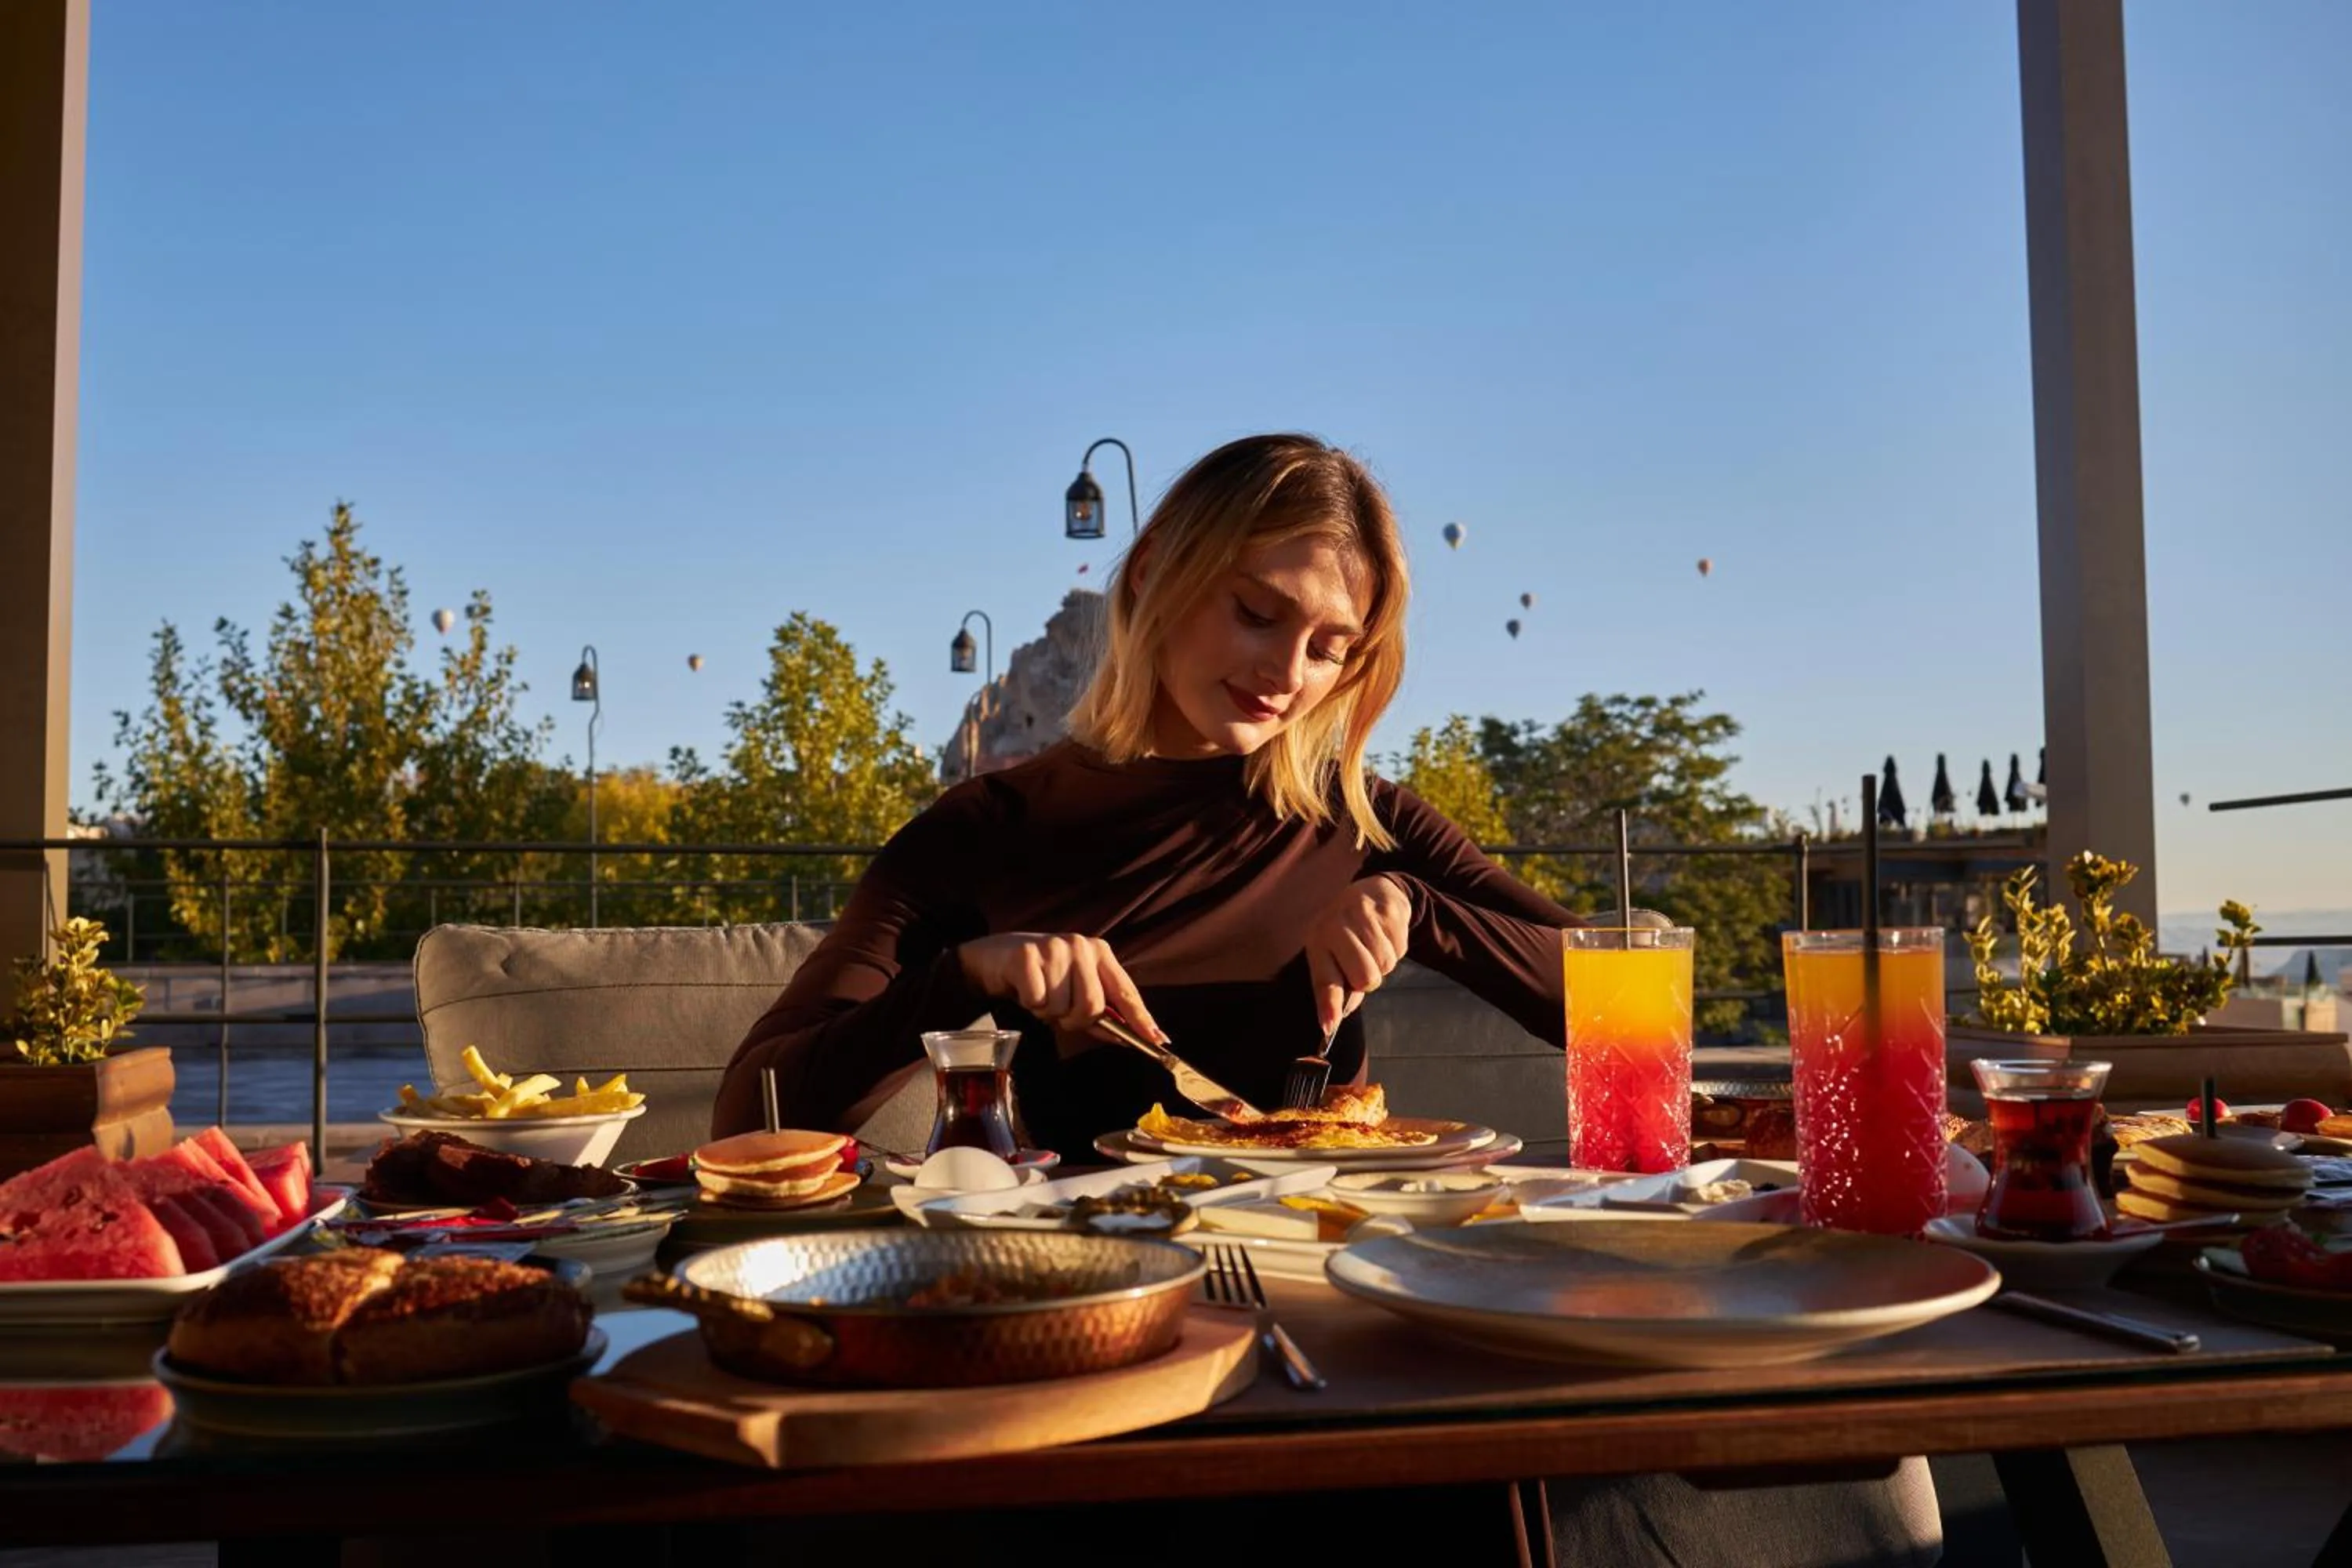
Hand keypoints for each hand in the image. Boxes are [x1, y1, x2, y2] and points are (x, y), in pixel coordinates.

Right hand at [956, 933, 1163, 1041]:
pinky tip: (1025, 990)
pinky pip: (1037, 1000)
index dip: (1141, 1018)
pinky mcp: (1027, 955)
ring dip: (1048, 1012)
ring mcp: (1054, 948)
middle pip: (1093, 1006)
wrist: (994, 956)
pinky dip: (1030, 1004)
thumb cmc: (1042, 977)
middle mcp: (1081, 946)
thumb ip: (1103, 1014)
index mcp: (1100, 952)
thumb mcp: (1075, 991)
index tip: (1158, 1040)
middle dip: (1075, 1019)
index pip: (1126, 991)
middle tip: (1059, 1011)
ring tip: (1040, 995)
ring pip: (1062, 1007)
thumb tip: (1132, 1038)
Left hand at [1303, 875, 1411, 1034]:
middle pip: (1364, 977)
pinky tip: (1386, 934)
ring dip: (1384, 963)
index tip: (1329, 1026)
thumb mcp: (1333, 954)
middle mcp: (1335, 926)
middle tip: (1365, 966)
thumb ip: (1337, 987)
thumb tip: (1339, 1017)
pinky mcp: (1388, 909)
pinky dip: (1397, 947)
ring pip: (1385, 965)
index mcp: (1317, 941)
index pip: (1324, 980)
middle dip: (1370, 980)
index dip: (1329, 1005)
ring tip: (1374, 946)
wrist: (1372, 890)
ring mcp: (1362, 915)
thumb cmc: (1347, 933)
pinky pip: (1401, 949)